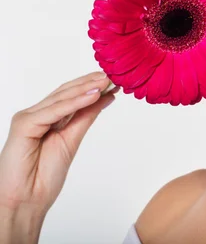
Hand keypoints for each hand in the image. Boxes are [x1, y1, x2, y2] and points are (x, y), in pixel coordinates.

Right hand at [0, 71, 117, 216]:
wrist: (27, 199)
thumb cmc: (44, 175)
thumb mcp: (73, 139)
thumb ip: (86, 116)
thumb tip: (105, 97)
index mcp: (47, 117)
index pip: (71, 95)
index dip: (92, 86)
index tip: (113, 80)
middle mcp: (37, 114)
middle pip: (66, 92)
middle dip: (90, 82)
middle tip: (112, 75)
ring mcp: (29, 118)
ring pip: (61, 99)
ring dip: (85, 88)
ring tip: (106, 81)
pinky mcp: (24, 125)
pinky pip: (54, 111)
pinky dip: (74, 103)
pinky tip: (93, 95)